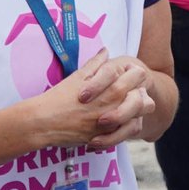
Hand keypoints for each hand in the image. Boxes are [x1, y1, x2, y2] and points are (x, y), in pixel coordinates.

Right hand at [36, 50, 152, 146]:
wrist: (44, 122)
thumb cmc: (59, 98)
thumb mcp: (78, 77)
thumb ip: (96, 64)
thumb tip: (105, 51)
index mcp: (111, 88)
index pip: (138, 76)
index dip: (136, 74)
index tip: (128, 76)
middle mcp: (116, 105)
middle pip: (144, 99)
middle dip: (141, 94)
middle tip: (131, 92)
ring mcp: (113, 123)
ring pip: (139, 118)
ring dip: (136, 112)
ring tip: (125, 107)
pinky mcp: (106, 137)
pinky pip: (127, 133)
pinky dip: (127, 127)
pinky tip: (118, 122)